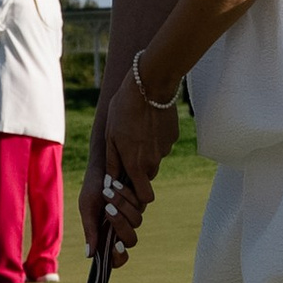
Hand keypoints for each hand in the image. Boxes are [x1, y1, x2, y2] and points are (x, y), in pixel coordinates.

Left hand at [100, 62, 176, 246]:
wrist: (150, 85)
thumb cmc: (123, 110)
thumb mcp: (110, 136)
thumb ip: (112, 162)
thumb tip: (110, 183)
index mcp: (137, 164)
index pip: (144, 198)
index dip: (136, 196)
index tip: (126, 186)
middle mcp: (154, 161)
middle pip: (147, 177)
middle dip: (137, 171)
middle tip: (126, 152)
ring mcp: (166, 148)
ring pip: (155, 160)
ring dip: (145, 153)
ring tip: (134, 133)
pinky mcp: (173, 136)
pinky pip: (162, 145)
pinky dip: (154, 140)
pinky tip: (146, 123)